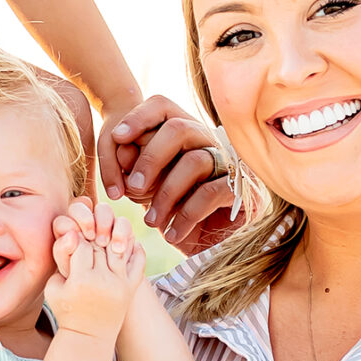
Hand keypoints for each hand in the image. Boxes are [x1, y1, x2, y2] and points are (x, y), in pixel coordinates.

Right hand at [44, 200, 143, 341]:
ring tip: (104, 239)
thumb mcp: (53, 287)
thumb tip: (72, 235)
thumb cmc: (66, 310)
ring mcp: (120, 284)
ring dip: (112, 241)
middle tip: (89, 240)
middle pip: (100, 246)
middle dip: (93, 240)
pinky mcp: (131, 288)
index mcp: (81, 281)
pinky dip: (135, 249)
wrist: (88, 337)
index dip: (77, 240)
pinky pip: (138, 261)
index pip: (81, 245)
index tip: (74, 243)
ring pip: (119, 249)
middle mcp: (103, 281)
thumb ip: (60, 259)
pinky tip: (127, 243)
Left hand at [104, 97, 237, 252]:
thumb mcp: (146, 192)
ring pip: (195, 161)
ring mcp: (230, 164)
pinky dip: (184, 215)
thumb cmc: (171, 217)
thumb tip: (122, 150)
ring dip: (166, 193)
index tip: (117, 137)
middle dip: (150, 158)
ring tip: (151, 221)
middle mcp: (210, 142)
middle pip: (179, 128)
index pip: (163, 107)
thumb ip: (132, 170)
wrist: (207, 253)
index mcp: (184, 135)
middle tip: (133, 188)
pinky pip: (209, 193)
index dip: (138, 117)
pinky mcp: (243, 191)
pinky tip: (170, 234)